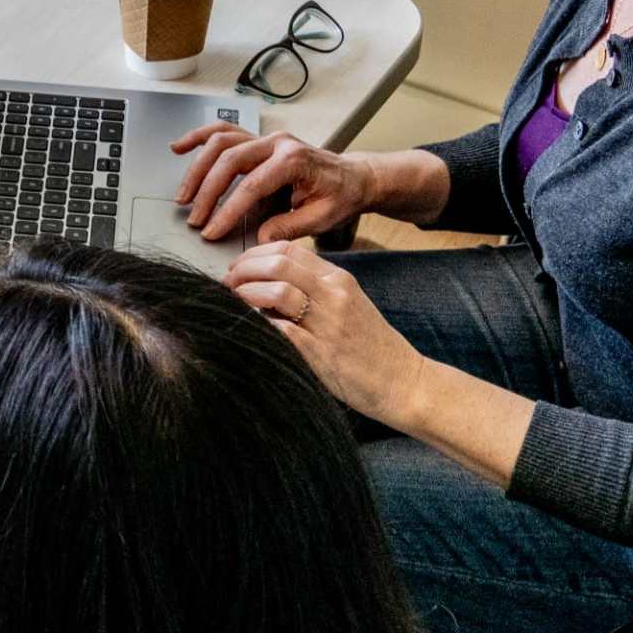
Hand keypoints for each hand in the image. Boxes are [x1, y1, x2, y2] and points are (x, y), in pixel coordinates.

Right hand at [173, 126, 375, 243]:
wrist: (354, 177)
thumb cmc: (341, 196)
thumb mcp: (322, 218)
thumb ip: (290, 227)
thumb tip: (259, 237)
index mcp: (294, 160)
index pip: (251, 185)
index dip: (228, 210)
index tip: (212, 231)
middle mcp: (277, 143)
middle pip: (229, 160)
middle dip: (207, 192)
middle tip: (195, 219)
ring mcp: (266, 138)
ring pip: (220, 142)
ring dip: (197, 168)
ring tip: (183, 195)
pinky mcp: (258, 141)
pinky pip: (223, 132)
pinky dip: (199, 138)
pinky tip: (179, 147)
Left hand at [225, 239, 421, 421]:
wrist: (405, 382)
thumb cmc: (372, 347)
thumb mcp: (347, 305)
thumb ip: (314, 290)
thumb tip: (269, 284)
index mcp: (339, 279)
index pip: (289, 250)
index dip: (255, 255)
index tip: (239, 267)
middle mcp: (334, 295)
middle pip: (278, 264)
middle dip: (244, 269)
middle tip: (227, 283)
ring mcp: (328, 323)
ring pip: (277, 291)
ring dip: (246, 293)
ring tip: (234, 302)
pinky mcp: (322, 353)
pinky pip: (282, 330)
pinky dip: (259, 324)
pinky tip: (248, 327)